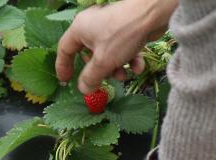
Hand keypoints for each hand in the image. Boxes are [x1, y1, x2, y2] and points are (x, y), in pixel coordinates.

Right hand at [55, 0, 176, 93]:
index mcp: (80, 29)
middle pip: (90, 55)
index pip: (65, 49)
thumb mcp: (103, 61)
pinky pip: (122, 50)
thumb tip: (83, 89)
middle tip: (105, 80)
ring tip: (125, 74)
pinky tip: (138, 66)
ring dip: (116, 69)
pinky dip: (129, 59)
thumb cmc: (121, 36)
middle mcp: (92, 27)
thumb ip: (91, 77)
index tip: (65, 82)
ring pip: (108, 55)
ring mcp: (110, 28)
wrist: (152, 14)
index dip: (63, 67)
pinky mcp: (126, 31)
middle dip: (100, 71)